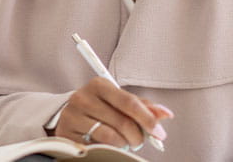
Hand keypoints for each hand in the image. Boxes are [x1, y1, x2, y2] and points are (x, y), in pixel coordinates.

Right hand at [53, 77, 173, 148]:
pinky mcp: (67, 133)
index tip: (158, 131)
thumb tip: (165, 113)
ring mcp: (73, 116)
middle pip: (122, 122)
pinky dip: (109, 148)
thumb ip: (142, 106)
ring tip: (124, 141)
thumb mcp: (119, 101)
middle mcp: (83, 97)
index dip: (147, 118)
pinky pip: (97, 146)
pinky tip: (110, 144)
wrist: (70, 115)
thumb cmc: (100, 107)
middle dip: (137, 135)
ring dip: (124, 143)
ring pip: (110, 136)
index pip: (128, 102)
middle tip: (139, 140)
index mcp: (99, 84)